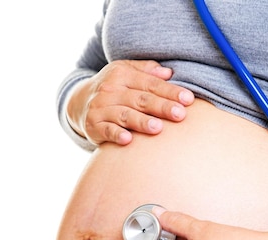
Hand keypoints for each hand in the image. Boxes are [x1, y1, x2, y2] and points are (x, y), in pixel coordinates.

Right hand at [67, 60, 194, 144]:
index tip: (188, 99)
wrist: (78, 102)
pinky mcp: (93, 126)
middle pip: (140, 99)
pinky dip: (116, 135)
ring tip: (158, 128)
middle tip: (180, 114)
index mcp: (122, 75)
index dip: (170, 91)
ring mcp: (101, 108)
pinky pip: (106, 130)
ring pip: (125, 115)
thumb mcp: (126, 72)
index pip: (151, 84)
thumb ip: (147, 71)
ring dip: (141, 122)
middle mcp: (110, 90)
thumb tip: (169, 72)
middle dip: (161, 107)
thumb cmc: (114, 88)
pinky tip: (128, 140)